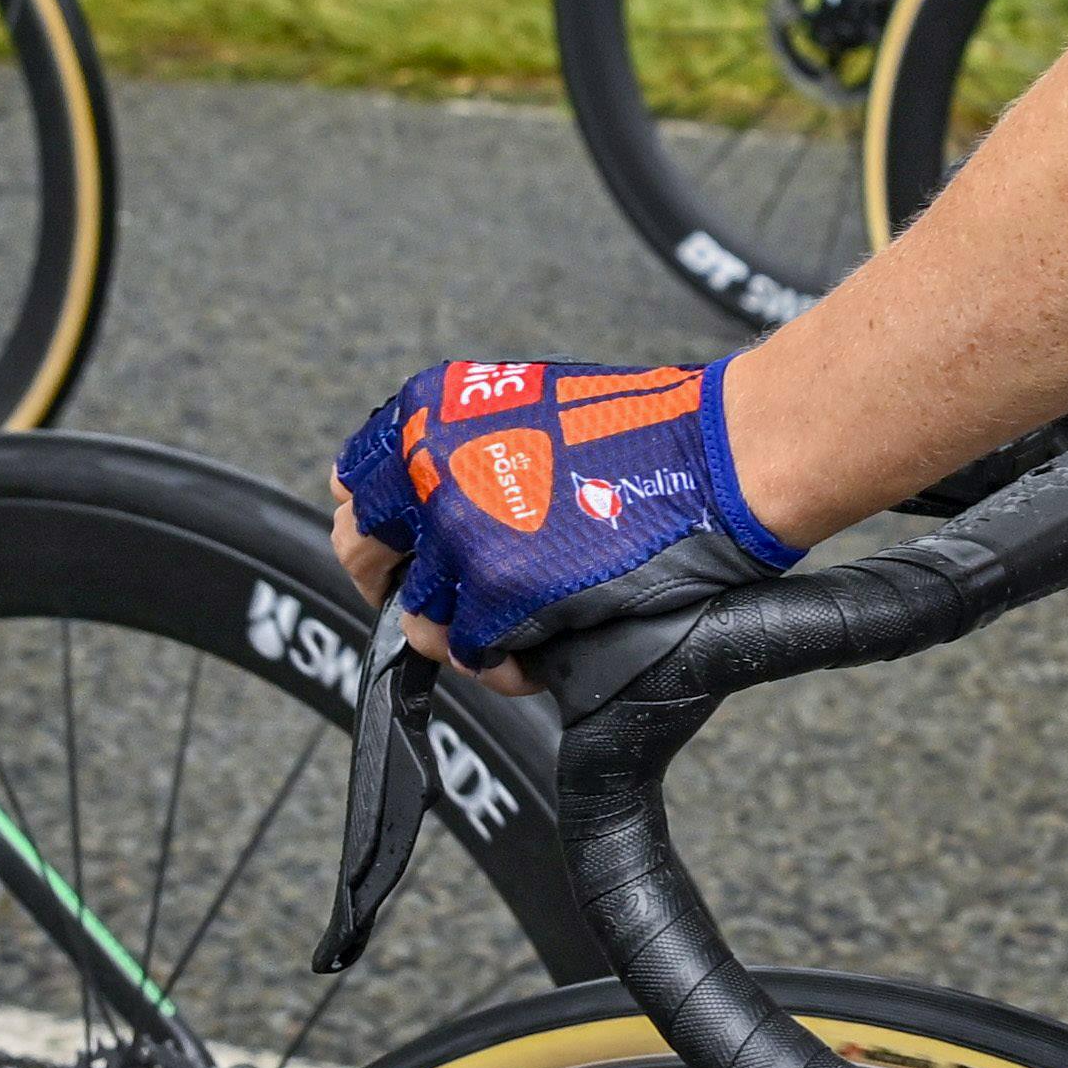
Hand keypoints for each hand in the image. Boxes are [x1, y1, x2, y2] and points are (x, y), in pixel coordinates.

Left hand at [335, 354, 802, 665]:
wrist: (712, 458)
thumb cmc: (638, 435)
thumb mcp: (518, 408)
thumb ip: (456, 453)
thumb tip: (417, 510)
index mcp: (428, 416)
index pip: (355, 482)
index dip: (379, 522)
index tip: (397, 543)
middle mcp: (429, 471)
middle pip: (364, 554)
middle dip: (400, 582)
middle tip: (447, 594)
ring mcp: (461, 536)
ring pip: (422, 616)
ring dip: (464, 629)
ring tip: (516, 620)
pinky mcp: (501, 594)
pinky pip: (476, 652)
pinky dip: (506, 660)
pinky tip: (542, 642)